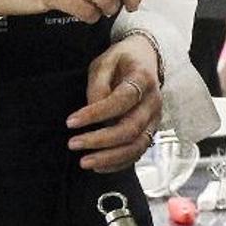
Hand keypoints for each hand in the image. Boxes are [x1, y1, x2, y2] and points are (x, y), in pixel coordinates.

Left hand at [66, 34, 163, 172]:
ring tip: (84, 162)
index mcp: (143, 79)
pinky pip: (138, 152)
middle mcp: (153, 102)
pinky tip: (98, 165)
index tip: (71, 122)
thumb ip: (98, 84)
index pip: (122, 100)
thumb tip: (91, 110)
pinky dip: (119, 163)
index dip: (96, 113)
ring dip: (110, 158)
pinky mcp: (150, 130)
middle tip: (73, 143)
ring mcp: (154, 119)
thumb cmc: (122, 61)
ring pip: (137, 146)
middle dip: (101, 140)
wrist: (146, 59)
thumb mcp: (105, 61)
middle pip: (131, 128)